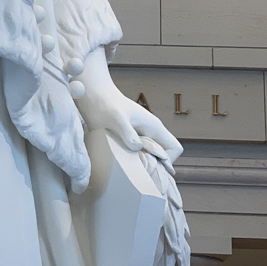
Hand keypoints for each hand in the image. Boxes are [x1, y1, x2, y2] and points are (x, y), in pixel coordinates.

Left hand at [76, 47, 182, 163]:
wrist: (92, 95)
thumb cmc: (106, 103)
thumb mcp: (117, 118)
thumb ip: (128, 132)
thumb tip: (138, 148)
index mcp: (153, 127)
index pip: (174, 148)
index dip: (167, 159)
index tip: (151, 163)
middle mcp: (149, 133)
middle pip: (163, 156)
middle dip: (153, 166)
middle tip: (136, 170)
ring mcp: (137, 137)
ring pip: (149, 157)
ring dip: (140, 166)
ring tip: (126, 168)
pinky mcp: (125, 140)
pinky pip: (135, 156)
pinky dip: (130, 163)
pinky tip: (118, 164)